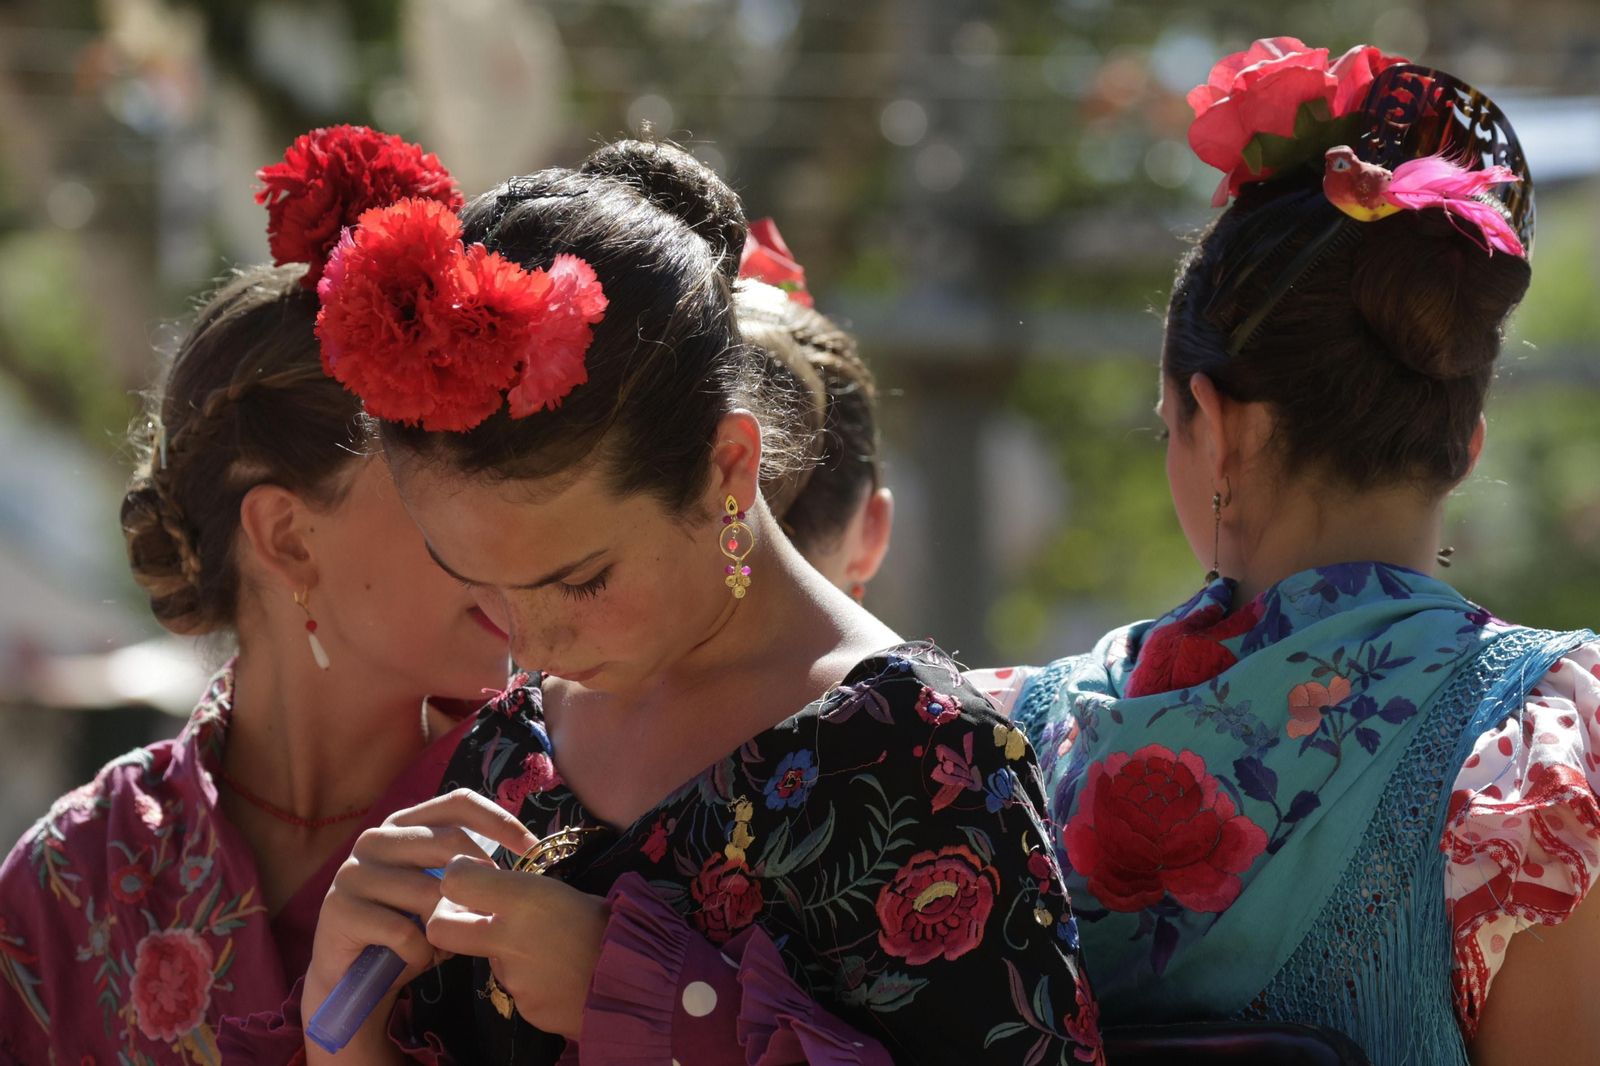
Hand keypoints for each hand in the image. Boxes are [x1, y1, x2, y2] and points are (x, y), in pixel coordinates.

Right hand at [302, 790, 538, 1063]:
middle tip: (487, 913)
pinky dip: (421, 952)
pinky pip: (403, 931)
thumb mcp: (440, 890)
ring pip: (428, 892)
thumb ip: (467, 868)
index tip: (531, 848)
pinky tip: (418, 959)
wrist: (352, 974)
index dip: (499, 820)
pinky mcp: (340, 909)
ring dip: (448, 927)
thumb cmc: (407, 927)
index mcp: (403, 825)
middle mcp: (375, 839)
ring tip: (446, 944)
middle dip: (479, 882)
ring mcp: (353, 872)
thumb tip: (523, 856)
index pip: (457, 803)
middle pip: (448, 843)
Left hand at [426, 857, 611, 1039]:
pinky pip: (515, 986)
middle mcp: (507, 938)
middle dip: (448, 918)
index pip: (455, 880)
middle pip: (441, 926)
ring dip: (506, 950)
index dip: (460, 877)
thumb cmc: (612, 925)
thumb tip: (499, 891)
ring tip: (550, 948)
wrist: (639, 984)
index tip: (478, 877)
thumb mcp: (568, 892)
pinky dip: (530, 977)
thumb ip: (524, 892)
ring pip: (487, 957)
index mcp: (524, 899)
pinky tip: (559, 973)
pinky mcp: (523, 1007)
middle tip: (476, 915)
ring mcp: (512, 978)